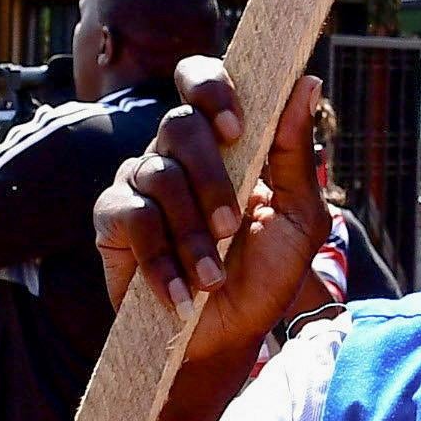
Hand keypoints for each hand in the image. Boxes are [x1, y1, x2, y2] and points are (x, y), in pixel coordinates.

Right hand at [94, 61, 329, 364]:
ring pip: (158, 175)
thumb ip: (297, 153)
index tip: (237, 127)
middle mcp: (176, 153)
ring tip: (212, 277)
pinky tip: (181, 290)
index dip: (212, 89)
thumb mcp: (299, 218)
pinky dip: (161, 258)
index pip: (201, 81)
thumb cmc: (265, 275)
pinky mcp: (113, 221)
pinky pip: (132, 217)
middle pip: (178, 124)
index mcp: (221, 141)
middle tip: (231, 223)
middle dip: (210, 177)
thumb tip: (308, 83)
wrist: (227, 339)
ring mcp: (140, 183)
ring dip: (192, 232)